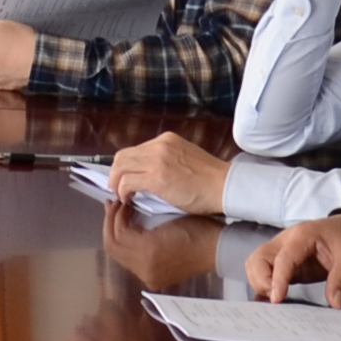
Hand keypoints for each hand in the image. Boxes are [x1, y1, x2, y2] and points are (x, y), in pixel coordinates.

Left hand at [99, 131, 229, 212]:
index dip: (125, 166)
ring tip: (121, 196)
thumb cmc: (210, 180)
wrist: (225, 186)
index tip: (125, 179)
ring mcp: (157, 160)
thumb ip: (165, 160)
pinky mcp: (156, 177)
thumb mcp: (185, 159)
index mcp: (166, 140)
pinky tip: (128, 200)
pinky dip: (122, 192)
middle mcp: (159, 145)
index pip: (135, 150)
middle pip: (122, 156)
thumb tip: (147, 173)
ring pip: (121, 168)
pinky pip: (127, 182)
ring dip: (116, 183)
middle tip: (117, 189)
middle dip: (115, 174)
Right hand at [245, 215, 340, 305]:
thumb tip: (335, 304)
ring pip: (255, 263)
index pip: (282, 259)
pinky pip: (263, 270)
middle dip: (261, 280)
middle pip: (258, 258)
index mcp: (302, 236)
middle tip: (276, 299)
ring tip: (276, 297)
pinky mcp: (283, 260)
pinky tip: (275, 295)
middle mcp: (286, 240)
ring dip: (259, 281)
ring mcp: (281, 249)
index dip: (277, 280)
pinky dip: (263, 282)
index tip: (277, 300)